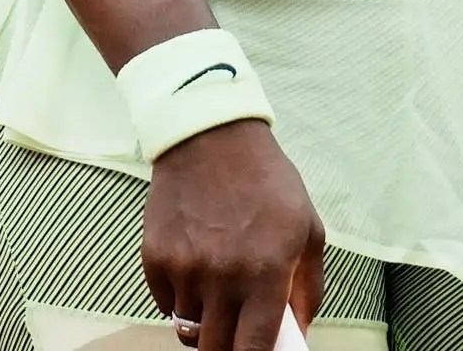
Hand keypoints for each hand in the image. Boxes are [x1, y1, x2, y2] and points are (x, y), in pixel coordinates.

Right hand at [143, 118, 323, 350]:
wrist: (210, 134)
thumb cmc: (266, 180)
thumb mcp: (307, 229)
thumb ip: (308, 289)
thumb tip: (298, 333)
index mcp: (265, 272)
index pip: (254, 350)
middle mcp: (221, 277)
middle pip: (216, 350)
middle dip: (231, 348)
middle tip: (240, 331)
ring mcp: (183, 268)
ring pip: (189, 330)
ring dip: (206, 323)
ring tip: (219, 294)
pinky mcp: (154, 258)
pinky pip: (166, 305)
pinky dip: (181, 301)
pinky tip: (197, 273)